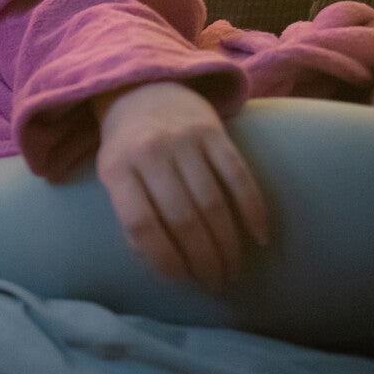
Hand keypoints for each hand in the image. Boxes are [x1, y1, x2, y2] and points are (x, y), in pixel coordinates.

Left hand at [91, 83, 269, 290]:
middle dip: (204, 260)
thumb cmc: (129, 148)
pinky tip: (259, 237)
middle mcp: (150, 151)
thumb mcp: (114, 177)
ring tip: (234, 270)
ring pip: (212, 203)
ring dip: (228, 245)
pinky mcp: (213, 131)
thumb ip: (130, 217)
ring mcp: (183, 139)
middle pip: (182, 219)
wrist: (144, 89)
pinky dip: (252, 210)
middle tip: (217, 284)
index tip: (184, 283)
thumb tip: (162, 265)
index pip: (141, 225)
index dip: (164, 260)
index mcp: (117, 168)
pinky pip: (238, 176)